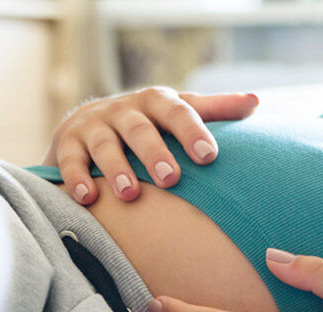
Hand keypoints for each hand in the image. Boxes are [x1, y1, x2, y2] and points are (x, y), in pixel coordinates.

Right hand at [43, 86, 259, 204]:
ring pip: (105, 145)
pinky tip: (89, 198)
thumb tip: (255, 102)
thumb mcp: (181, 110)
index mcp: (157, 102)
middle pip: (140, 129)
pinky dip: (76, 179)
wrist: (92, 121)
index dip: (193, 132)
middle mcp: (125, 110)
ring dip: (116, 169)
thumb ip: (216, 109)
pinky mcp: (67, 143)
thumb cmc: (152, 122)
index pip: (178, 112)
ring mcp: (94, 126)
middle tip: (171, 178)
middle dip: (154, 153)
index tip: (209, 156)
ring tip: (130, 194)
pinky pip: (70, 160)